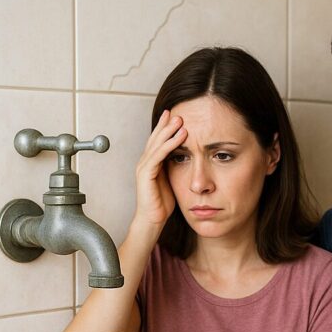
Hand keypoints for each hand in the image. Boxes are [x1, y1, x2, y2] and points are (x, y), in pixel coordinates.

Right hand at [134, 110, 186, 227]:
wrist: (152, 219)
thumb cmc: (162, 203)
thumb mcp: (171, 180)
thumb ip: (174, 167)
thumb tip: (187, 157)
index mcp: (150, 163)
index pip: (157, 141)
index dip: (165, 128)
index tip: (175, 116)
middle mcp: (144, 162)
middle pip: (155, 138)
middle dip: (166, 124)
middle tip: (177, 112)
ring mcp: (143, 167)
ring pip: (156, 144)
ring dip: (169, 131)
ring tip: (180, 120)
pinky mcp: (146, 174)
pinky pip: (158, 155)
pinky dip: (169, 144)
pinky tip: (180, 137)